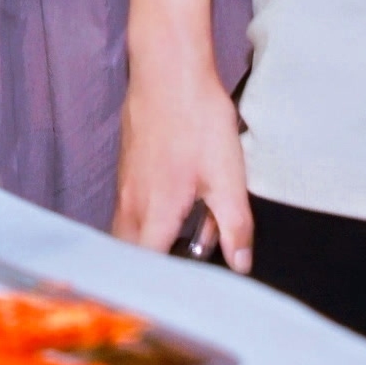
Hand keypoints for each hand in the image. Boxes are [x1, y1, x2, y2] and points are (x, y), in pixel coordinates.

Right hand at [114, 44, 253, 268]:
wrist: (168, 68)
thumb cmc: (196, 119)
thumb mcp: (227, 176)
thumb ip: (234, 226)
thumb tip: (240, 264)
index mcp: (153, 215)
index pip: (146, 271)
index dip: (160, 289)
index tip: (180, 296)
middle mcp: (130, 204)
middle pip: (130, 255)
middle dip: (151, 270)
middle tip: (181, 273)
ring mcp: (124, 183)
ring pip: (128, 230)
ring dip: (150, 243)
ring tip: (184, 238)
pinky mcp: (127, 166)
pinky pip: (131, 206)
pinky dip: (148, 218)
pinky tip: (178, 203)